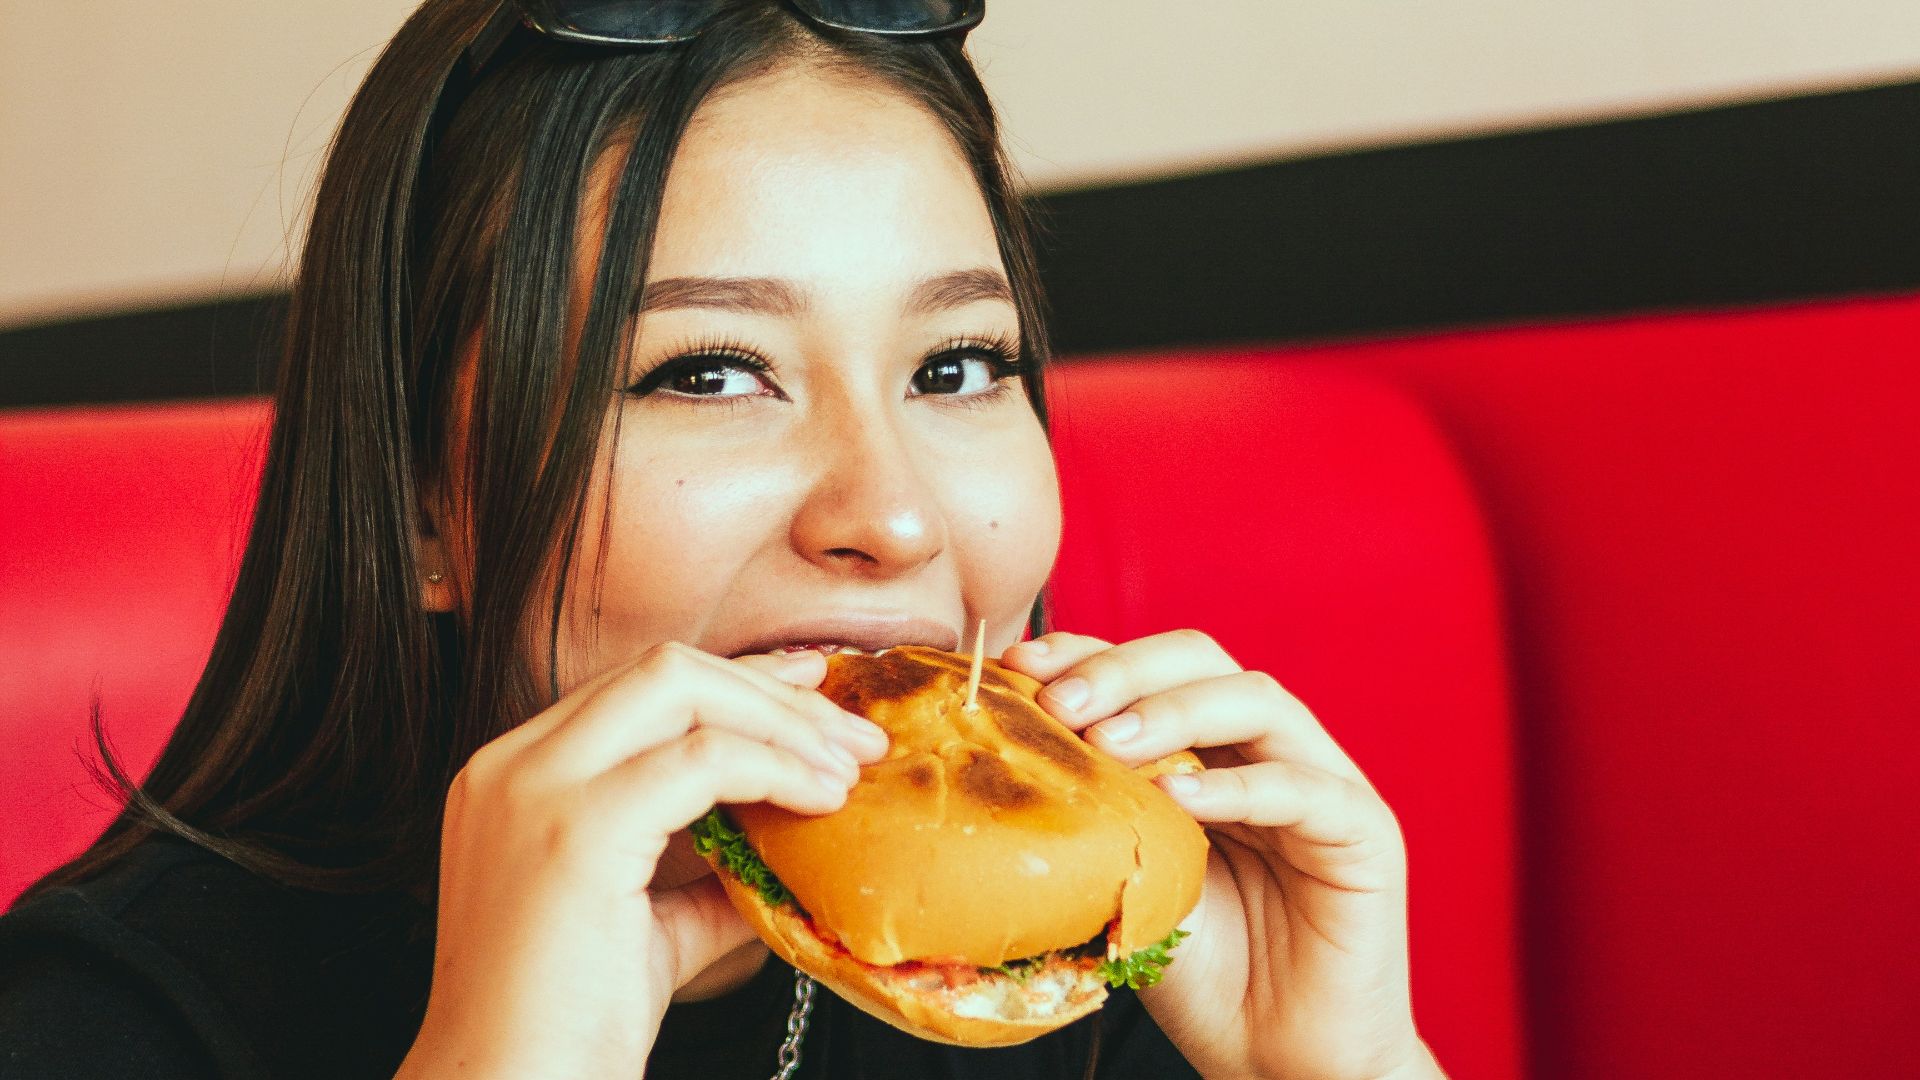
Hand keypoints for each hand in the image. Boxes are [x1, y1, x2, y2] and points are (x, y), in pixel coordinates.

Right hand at [394, 643, 888, 1079]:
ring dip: (783, 722)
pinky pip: (704, 758)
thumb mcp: (648, 927)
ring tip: (849, 767)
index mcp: (513, 778)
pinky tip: (821, 800)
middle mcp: (510, 767)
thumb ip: (705, 873)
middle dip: (771, 689)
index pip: (637, 691)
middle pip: (662, 671)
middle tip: (851, 733)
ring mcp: (534, 788)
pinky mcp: (577, 827)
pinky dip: (777, 767)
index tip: (810, 692)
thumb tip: (782, 850)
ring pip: (681, 688)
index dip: (736, 682)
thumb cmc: (569, 1029)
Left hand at [1001, 631, 1444, 1079]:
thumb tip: (1007, 759)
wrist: (1278, 1064)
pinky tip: (1176, 799)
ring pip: (1256, 700)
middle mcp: (1268, 750)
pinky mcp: (1363, 832)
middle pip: (1203, 660)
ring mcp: (1322, 783)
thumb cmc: (1206, 975)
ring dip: (1173, 711)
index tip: (1018, 665)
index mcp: (1211, 750)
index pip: (1150, 671)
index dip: (1088, 655)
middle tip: (1060, 705)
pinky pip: (1302, 788)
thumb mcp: (1131, 881)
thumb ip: (1099, 815)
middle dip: (1124, 670)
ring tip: (1108, 742)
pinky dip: (1235, 786)